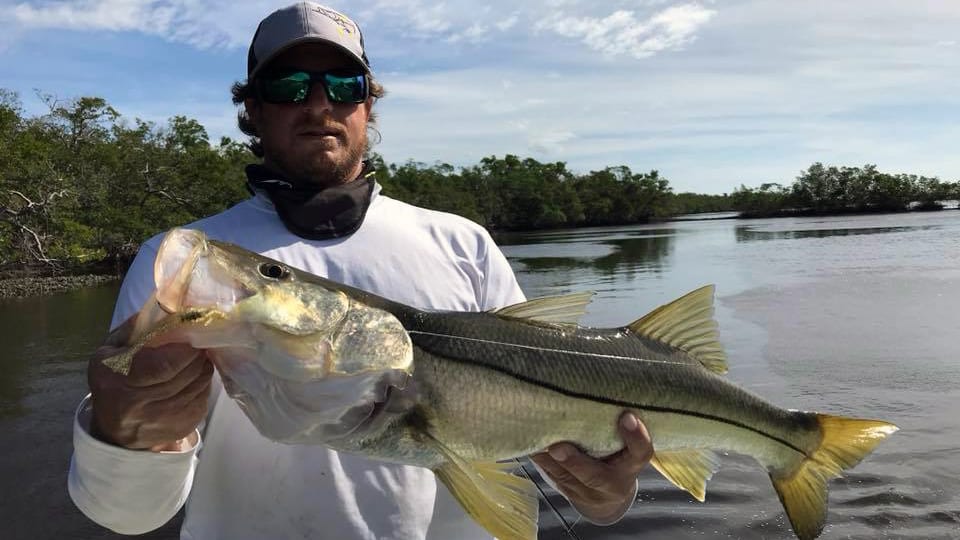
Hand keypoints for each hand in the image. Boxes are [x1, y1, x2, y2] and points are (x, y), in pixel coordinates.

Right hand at [87, 312, 212, 451]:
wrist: (116, 432)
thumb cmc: (114, 379)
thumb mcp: (110, 350)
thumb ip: (135, 328)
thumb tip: (168, 307)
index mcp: (116, 378)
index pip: (164, 365)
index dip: (185, 350)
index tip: (192, 337)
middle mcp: (137, 404)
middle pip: (186, 374)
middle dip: (198, 355)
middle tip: (199, 344)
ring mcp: (161, 420)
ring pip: (198, 385)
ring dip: (202, 368)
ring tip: (195, 360)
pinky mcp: (180, 428)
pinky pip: (202, 398)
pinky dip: (202, 385)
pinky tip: (192, 379)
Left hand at [531, 412, 652, 524]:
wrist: (610, 496)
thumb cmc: (619, 457)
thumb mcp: (626, 446)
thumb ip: (616, 426)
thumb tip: (595, 388)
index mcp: (632, 465)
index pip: (641, 452)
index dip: (636, 437)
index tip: (627, 416)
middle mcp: (614, 483)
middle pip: (595, 476)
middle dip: (575, 461)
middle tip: (558, 447)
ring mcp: (590, 493)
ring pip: (567, 479)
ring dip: (550, 462)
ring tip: (536, 443)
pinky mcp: (571, 494)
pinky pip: (554, 479)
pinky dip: (542, 463)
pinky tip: (532, 447)